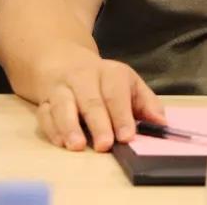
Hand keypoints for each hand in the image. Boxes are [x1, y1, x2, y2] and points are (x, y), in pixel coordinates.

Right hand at [36, 49, 164, 152]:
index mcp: (110, 73)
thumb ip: (147, 103)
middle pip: (90, 100)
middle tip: (104, 145)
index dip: (122, 115)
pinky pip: (44, 114)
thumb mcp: (129, 84)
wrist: (63, 60)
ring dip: (69, 126)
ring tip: (77, 146)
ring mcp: (61, 89)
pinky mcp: (44, 101)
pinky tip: (60, 142)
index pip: (116, 93)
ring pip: (63, 105)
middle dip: (98, 123)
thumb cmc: (104, 80)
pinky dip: (51, 129)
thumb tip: (162, 124)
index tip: (127, 136)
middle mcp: (84, 78)